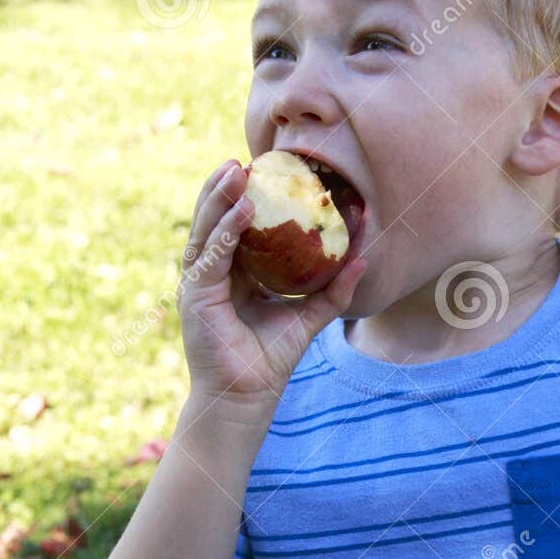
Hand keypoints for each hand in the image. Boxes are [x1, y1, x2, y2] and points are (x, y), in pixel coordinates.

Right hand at [178, 160, 368, 409]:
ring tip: (237, 170)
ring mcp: (199, 284)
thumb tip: (364, 259)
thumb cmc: (271, 362)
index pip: (235, 228)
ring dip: (219, 198)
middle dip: (225, 189)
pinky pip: (211, 254)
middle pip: (214, 221)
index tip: (265, 171)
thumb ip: (332, 290)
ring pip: (206, 230)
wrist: (247, 398)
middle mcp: (212, 275)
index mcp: (232, 276)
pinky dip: (225, 229)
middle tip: (245, 160)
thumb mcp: (308, 317)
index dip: (245, 199)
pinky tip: (243, 208)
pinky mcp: (196, 296)